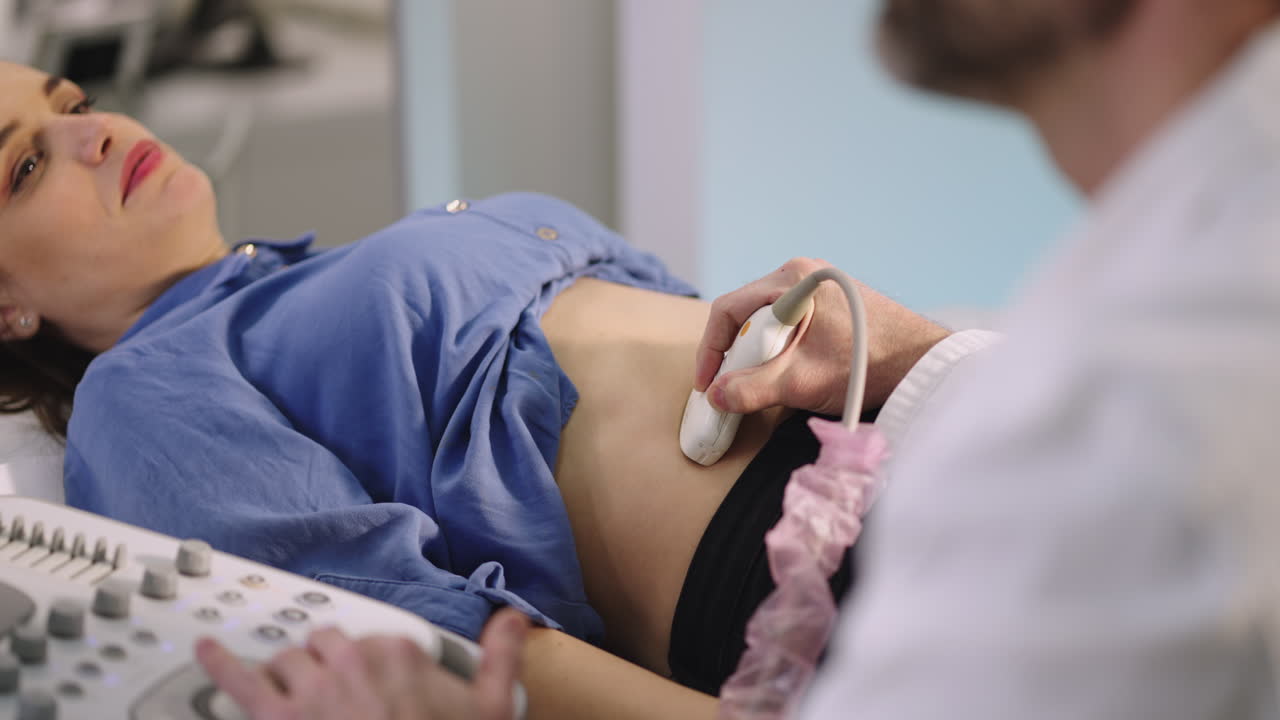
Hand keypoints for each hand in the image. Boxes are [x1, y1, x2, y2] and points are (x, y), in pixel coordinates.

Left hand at [196, 608, 529, 719]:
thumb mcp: (493, 706)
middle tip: (337, 696)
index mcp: (397, 652)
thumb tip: (513, 618)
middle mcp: (350, 660)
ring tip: (291, 691)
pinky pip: (238, 682)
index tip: (378, 687)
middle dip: (326, 666)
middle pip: (324, 646)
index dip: (372, 665)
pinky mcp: (277, 718)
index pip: (372, 639)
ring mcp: (311, 689)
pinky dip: (218, 662)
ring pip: (286, 662)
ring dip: (287, 675)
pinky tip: (205, 649)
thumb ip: (501, 655)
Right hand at [694, 258, 951, 416]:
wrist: (925, 366)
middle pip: (746, 314)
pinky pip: (788, 326)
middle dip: (735, 354)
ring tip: (761, 383)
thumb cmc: (869, 365)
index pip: (729, 310)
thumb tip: (717, 397)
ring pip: (767, 322)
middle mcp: (802, 276)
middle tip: (731, 387)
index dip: (712, 350)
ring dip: (758, 354)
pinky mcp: (831, 305)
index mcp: (792, 280)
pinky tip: (787, 374)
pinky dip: (778, 350)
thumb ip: (753, 389)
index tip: (708, 383)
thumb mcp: (802, 381)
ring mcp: (818, 289)